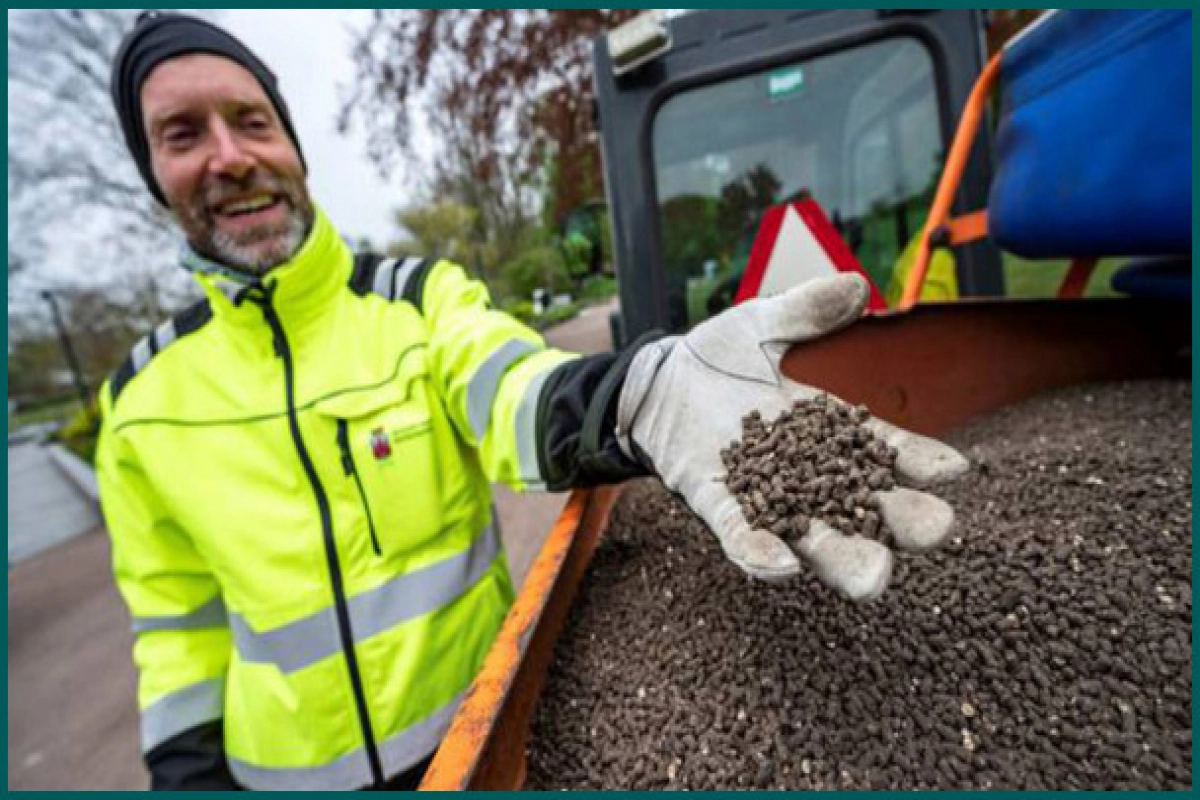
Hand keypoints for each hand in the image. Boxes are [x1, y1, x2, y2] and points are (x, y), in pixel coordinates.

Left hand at [616, 274, 967, 600]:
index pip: (884, 451)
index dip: (919, 461)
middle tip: (935, 530)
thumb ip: (805, 310)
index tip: (954, 469)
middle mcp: (805, 476)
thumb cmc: (715, 358)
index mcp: (828, 433)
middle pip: (863, 508)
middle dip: (899, 524)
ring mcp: (761, 496)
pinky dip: (758, 552)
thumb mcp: (761, 324)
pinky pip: (739, 536)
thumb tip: (855, 286)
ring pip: (810, 538)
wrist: (654, 381)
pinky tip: (780, 565)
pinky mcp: (714, 504)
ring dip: (840, 557)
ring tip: (872, 577)